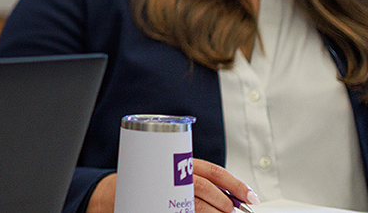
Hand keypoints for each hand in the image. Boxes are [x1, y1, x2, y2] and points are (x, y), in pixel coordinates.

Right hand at [86, 160, 257, 212]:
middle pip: (203, 186)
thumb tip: (235, 198)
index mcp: (180, 161)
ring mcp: (164, 189)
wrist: (116, 193)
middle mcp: (172, 173)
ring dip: (212, 212)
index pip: (213, 171)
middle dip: (223, 201)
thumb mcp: (175, 174)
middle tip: (233, 210)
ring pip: (193, 203)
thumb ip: (199, 181)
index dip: (235, 183)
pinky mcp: (159, 204)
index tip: (250, 196)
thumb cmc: (153, 182)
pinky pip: (181, 211)